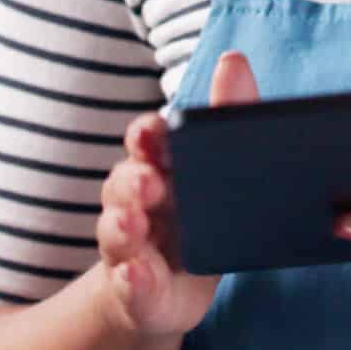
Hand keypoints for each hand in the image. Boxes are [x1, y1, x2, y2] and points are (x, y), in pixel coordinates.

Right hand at [95, 49, 258, 335]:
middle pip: (125, 183)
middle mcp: (136, 202)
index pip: (147, 141)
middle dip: (132, 180)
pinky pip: (128, 283)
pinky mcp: (136, 289)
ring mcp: (130, 246)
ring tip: (132, 223)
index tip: (154, 132)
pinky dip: (130, 278)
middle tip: (148, 180)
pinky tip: (136, 274)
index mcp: (160, 168)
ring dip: (121, 225)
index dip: (147, 135)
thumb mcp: (220, 170)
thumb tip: (233, 58)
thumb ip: (229, 116)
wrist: (176, 290)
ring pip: (116, 231)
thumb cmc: (200, 217)